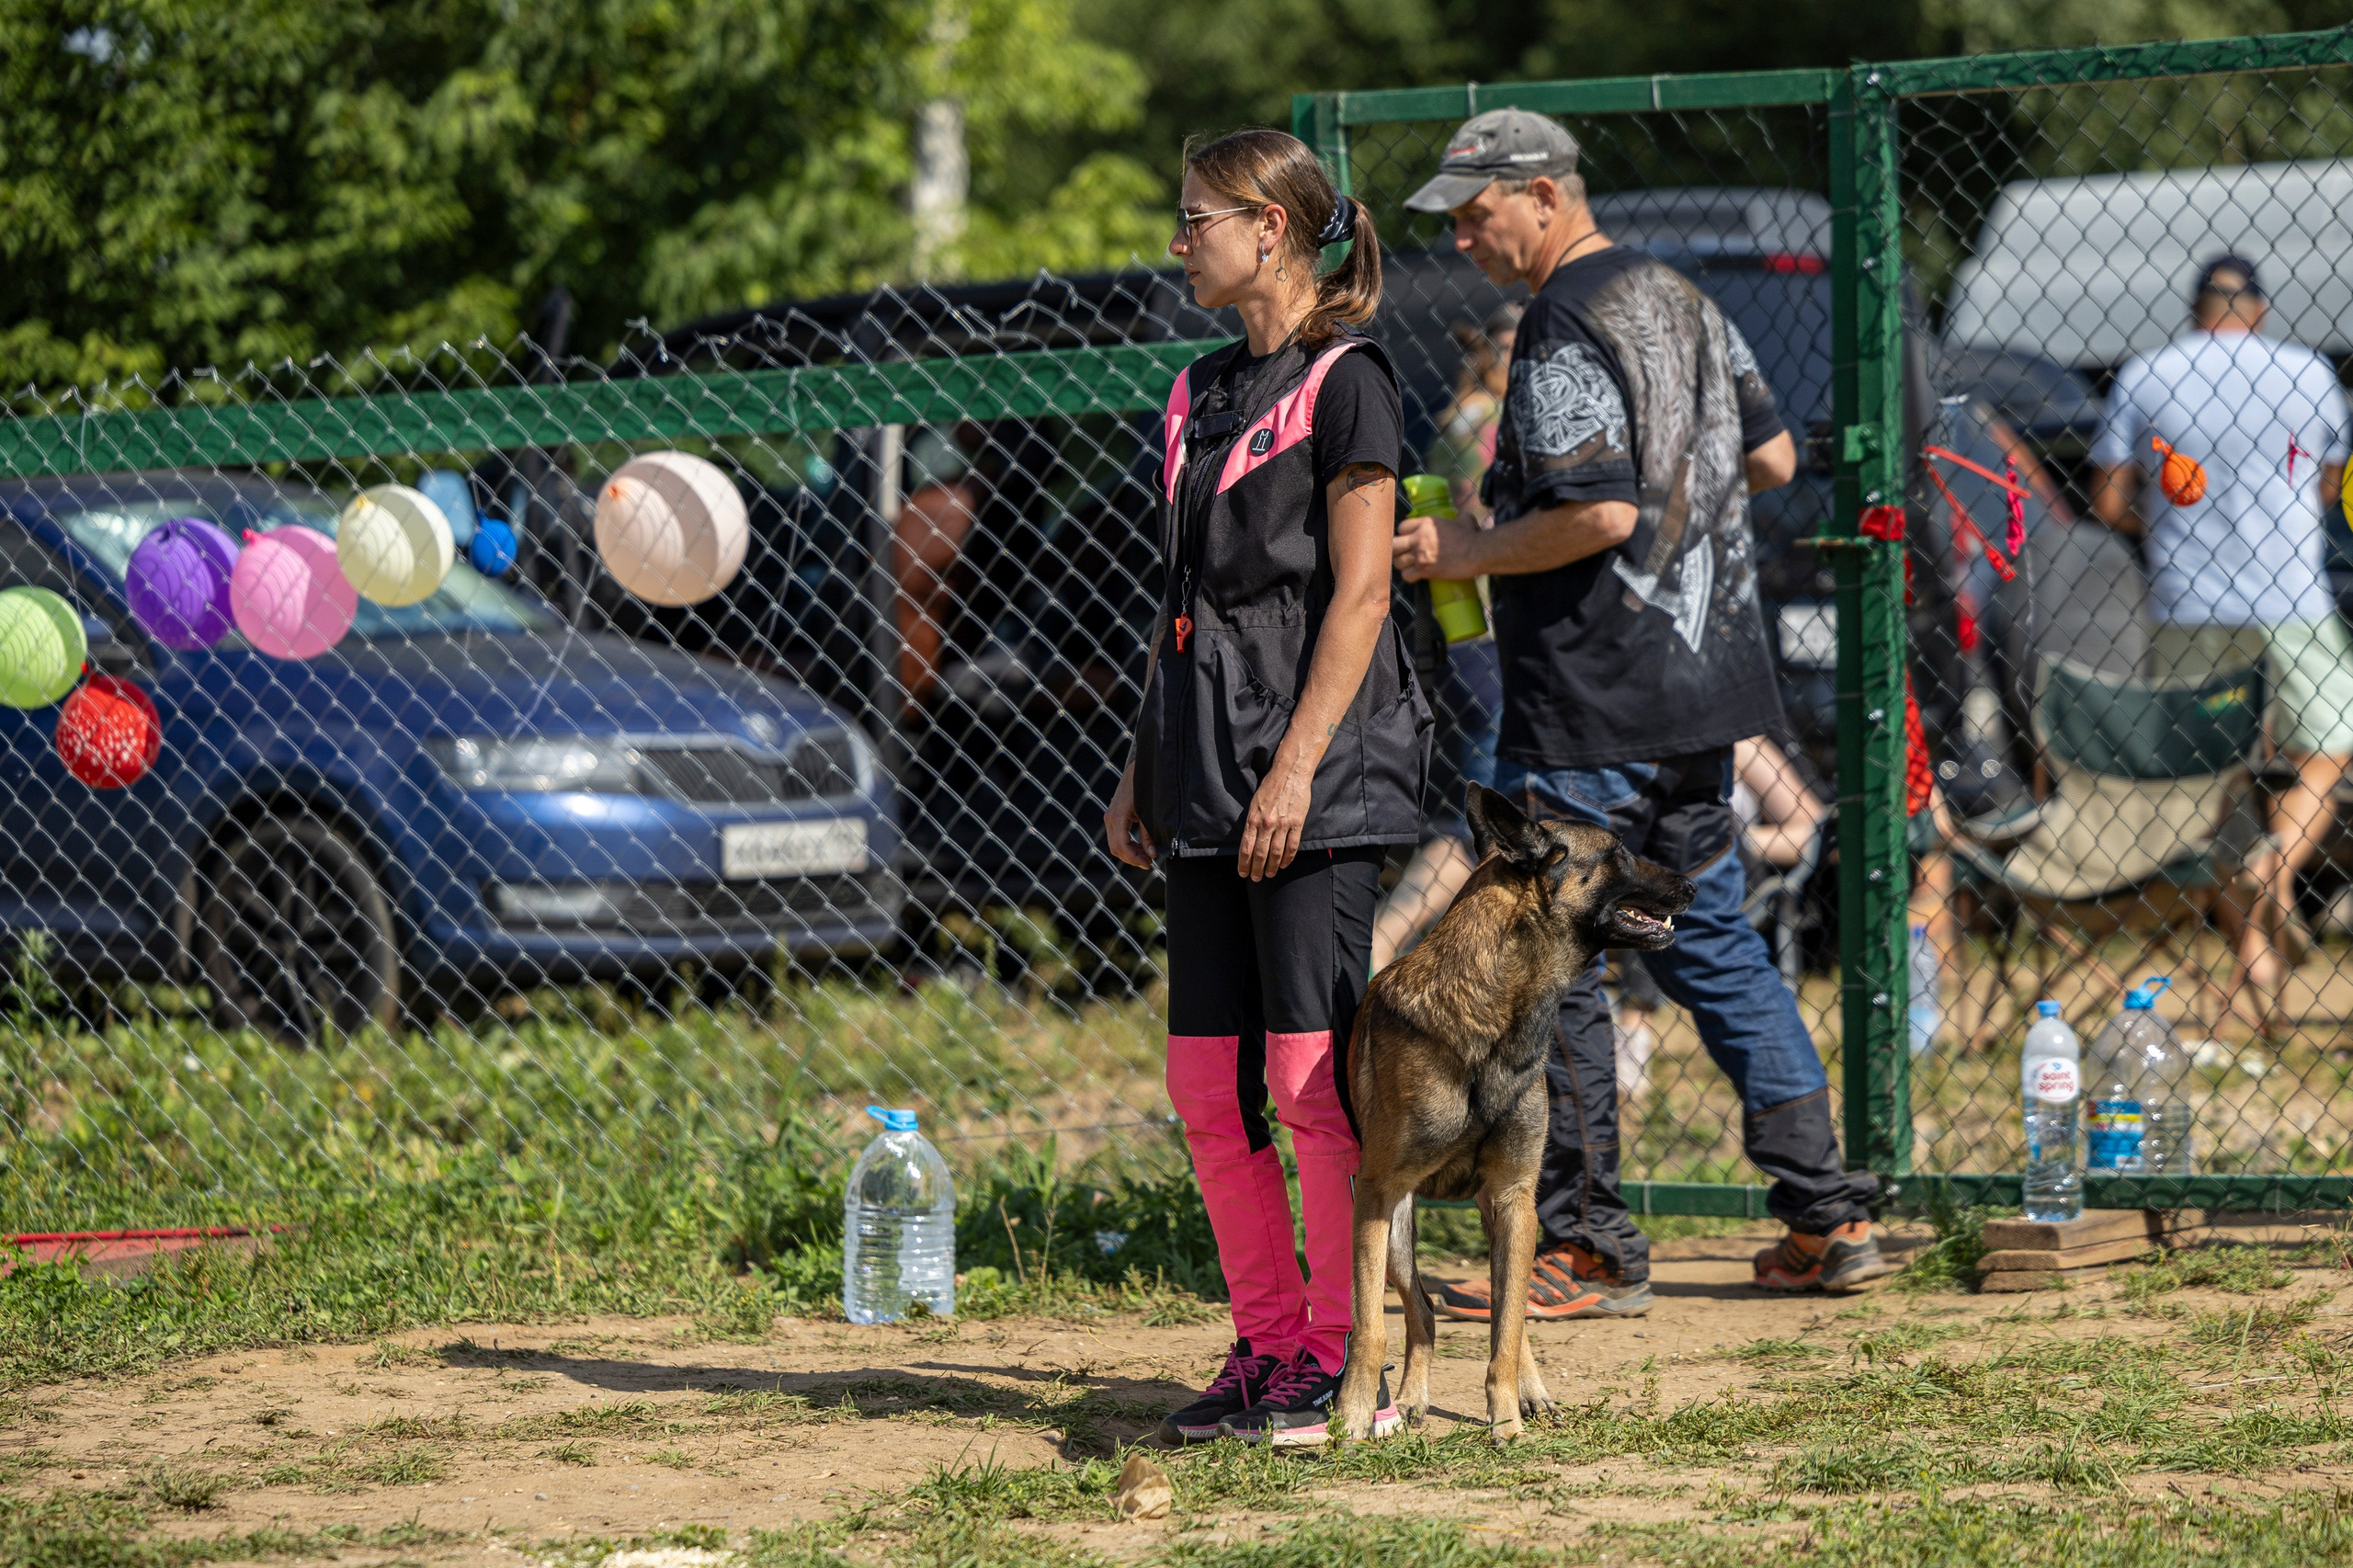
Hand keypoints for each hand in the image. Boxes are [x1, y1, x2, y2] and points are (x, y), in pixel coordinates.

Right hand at [1103, 764, 1155, 868]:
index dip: (1134, 858)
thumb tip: (1152, 854)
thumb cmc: (1144, 788)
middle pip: (1116, 848)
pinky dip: (1127, 846)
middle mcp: (1109, 819)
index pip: (1122, 846)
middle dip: (1132, 858)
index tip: (1148, 864)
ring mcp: (1109, 818)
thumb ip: (1148, 834)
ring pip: (1115, 845)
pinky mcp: (1113, 817)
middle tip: (1149, 863)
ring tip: (1146, 857)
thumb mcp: (1148, 813)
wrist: (1137, 770)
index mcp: (1117, 818)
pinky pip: (1116, 838)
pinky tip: (1141, 848)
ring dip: (1129, 854)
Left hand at [1237, 752, 1311, 880]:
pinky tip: (1284, 864)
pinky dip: (1287, 858)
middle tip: (1256, 878)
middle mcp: (1266, 824)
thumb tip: (1249, 841)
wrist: (1290, 773)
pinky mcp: (1297, 823)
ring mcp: (1283, 824)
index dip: (1244, 863)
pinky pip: (1291, 846)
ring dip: (1272, 867)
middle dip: (1257, 869)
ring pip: (1276, 853)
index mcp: (1253, 819)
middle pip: (1260, 854)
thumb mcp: (1254, 804)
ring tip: (1270, 874)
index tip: (1243, 873)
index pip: (1245, 848)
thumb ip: (1252, 822)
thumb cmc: (1270, 787)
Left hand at [1392, 512, 1476, 581]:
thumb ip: (1458, 517)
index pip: (1401, 527)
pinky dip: (1409, 576)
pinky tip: (1415, 575)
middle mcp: (1418, 538)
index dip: (1403, 533)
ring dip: (1402, 564)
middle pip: (1394, 545)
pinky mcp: (1424, 570)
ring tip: (1409, 565)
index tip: (1409, 538)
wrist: (1477, 553)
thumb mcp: (1464, 520)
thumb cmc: (1472, 535)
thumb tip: (1463, 517)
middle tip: (1404, 553)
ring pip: (1397, 562)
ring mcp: (1420, 555)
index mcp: (1425, 524)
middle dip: (1397, 550)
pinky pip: (1406, 575)